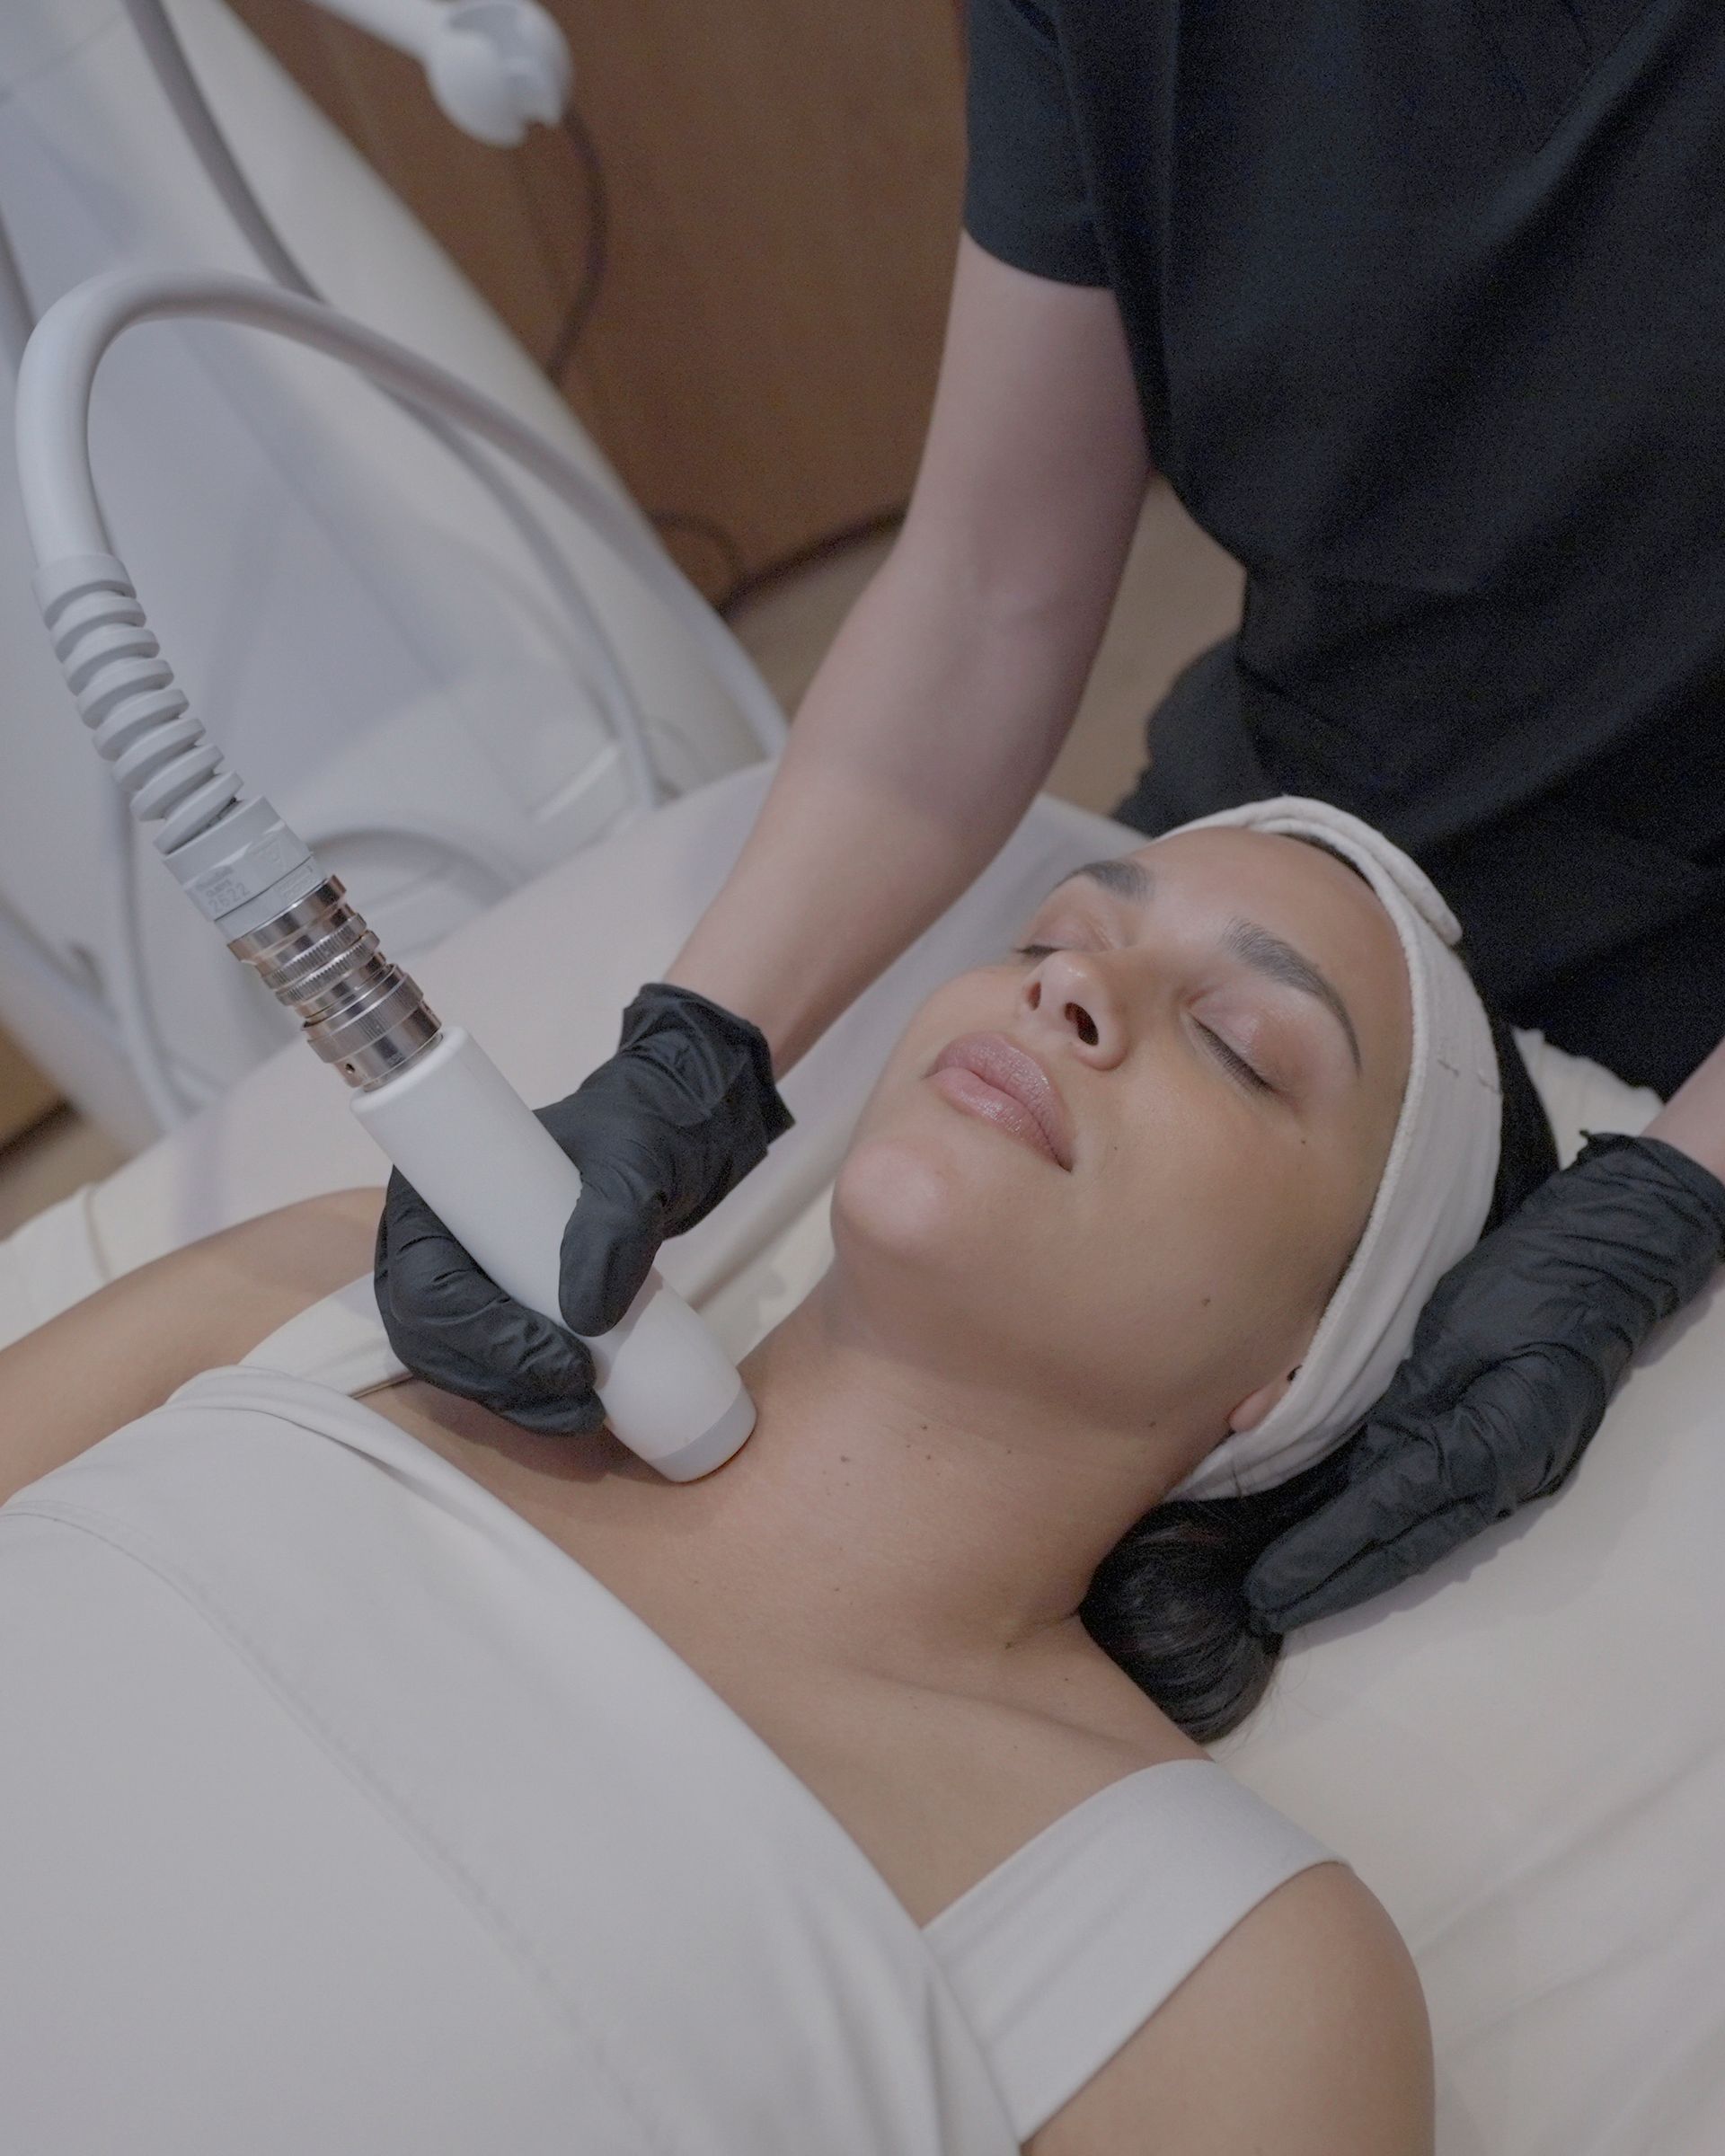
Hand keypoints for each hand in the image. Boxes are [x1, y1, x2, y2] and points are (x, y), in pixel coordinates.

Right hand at [373, 983, 793, 1432]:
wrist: (669, 1141)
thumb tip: (584, 1315)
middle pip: (430, 1336)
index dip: (478, 1334)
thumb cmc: (638, 1134)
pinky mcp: (499, 1309)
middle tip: (579, 1391)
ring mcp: (464, 1279)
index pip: (422, 1281)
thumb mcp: (635, 1161)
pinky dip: (527, 1399)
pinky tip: (579, 1411)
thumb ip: (613, 1222)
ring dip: (514, 1400)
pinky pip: (491, 1370)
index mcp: (435, 1190)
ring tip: (588, 1411)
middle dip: (497, 1378)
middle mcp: (433, 1241)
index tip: (559, 1356)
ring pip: (457, 1365)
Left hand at [1244, 1131, 1724, 1630]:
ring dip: (1357, 1566)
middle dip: (1332, 1581)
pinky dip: (1388, 1530)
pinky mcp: (1506, 1456)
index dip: (1323, 1552)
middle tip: (1266, 1609)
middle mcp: (1501, 1477)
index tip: (1270, 1585)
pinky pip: (1436, 1505)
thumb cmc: (1527, 1283)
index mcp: (1487, 1444)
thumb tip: (1348, 1455)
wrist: (1606, 1262)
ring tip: (1295, 1592)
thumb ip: (1402, 1398)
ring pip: (1420, 1535)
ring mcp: (1509, 1473)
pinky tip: (1348, 1539)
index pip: (1386, 1512)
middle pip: (1403, 1546)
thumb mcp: (1454, 1332)